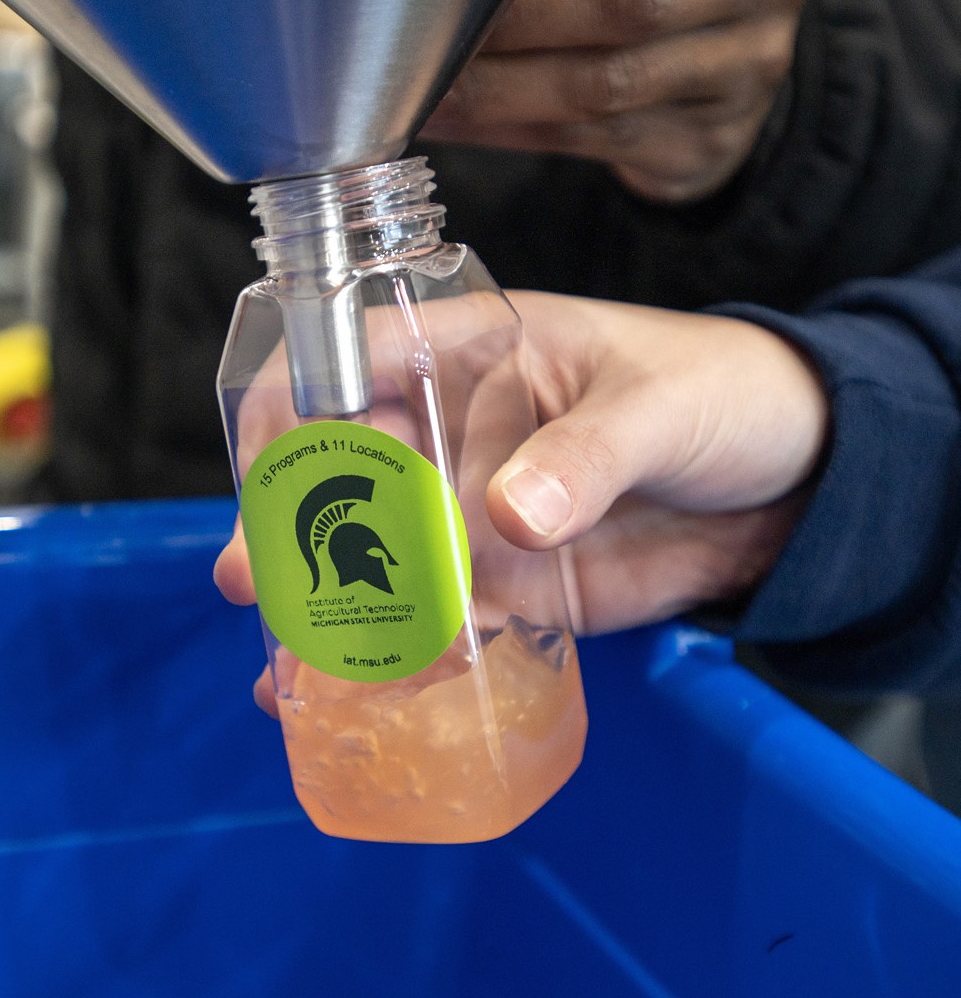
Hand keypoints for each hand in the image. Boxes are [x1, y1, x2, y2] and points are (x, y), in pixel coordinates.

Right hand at [217, 291, 828, 638]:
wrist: (791, 482)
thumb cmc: (723, 395)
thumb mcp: (660, 406)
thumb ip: (589, 453)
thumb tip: (510, 514)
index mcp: (471, 352)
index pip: (349, 357)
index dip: (294, 403)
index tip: (270, 467)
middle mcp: (450, 432)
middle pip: (337, 469)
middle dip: (288, 523)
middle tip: (256, 580)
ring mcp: (472, 513)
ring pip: (373, 556)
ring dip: (329, 604)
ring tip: (294, 666)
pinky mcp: (506, 583)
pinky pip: (436, 619)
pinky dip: (399, 656)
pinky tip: (361, 696)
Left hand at [420, 0, 812, 202]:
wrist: (731, 66)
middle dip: (515, 15)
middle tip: (428, 27)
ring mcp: (744, 68)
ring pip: (604, 86)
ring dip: (498, 90)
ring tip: (424, 86)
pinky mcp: (708, 141)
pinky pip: (591, 142)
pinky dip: (509, 128)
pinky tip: (454, 120)